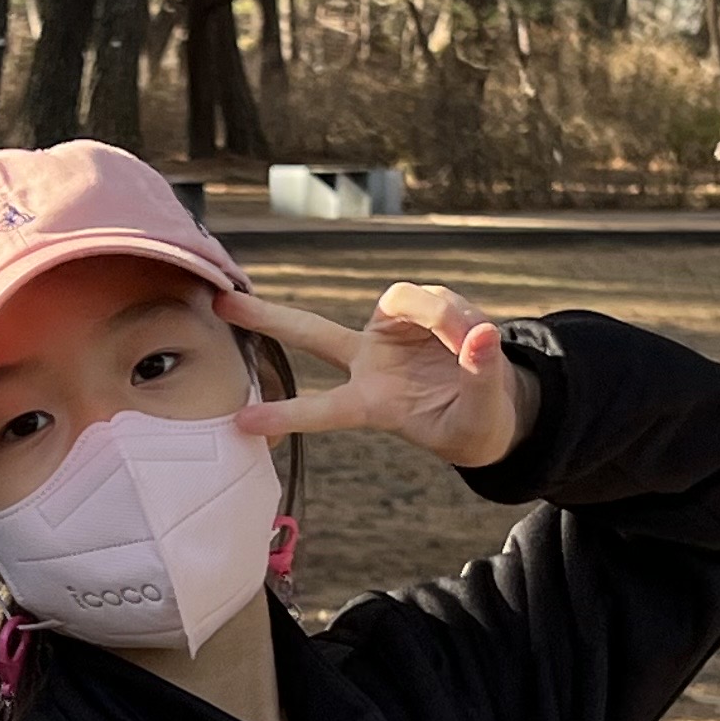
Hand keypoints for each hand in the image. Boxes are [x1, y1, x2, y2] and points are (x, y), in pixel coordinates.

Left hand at [223, 282, 540, 469]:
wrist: (497, 406)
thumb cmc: (477, 423)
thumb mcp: (482, 415)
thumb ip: (480, 377)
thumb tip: (480, 335)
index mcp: (375, 404)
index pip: (326, 409)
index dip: (288, 414)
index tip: (242, 423)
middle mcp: (370, 364)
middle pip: (312, 334)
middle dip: (268, 317)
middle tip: (222, 302)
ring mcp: (390, 334)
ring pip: (398, 301)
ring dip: (438, 315)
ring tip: (472, 338)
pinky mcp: (418, 311)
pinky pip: (432, 297)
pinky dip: (456, 311)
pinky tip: (475, 331)